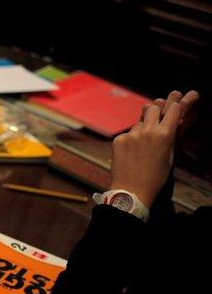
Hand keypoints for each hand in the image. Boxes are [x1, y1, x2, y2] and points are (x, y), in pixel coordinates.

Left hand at [110, 92, 191, 207]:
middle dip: (157, 109)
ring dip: (143, 127)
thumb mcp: (170, 156)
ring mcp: (131, 135)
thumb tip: (172, 124)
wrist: (132, 190)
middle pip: (153, 107)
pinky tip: (131, 153)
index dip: (175, 105)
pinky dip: (130, 139)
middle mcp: (147, 131)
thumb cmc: (155, 177)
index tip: (175, 102)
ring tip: (143, 145)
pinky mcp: (118, 140)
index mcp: (164, 135)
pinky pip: (127, 134)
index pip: (173, 109)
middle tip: (158, 114)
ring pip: (139, 122)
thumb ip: (170, 137)